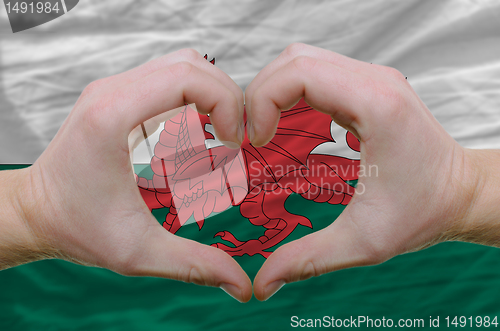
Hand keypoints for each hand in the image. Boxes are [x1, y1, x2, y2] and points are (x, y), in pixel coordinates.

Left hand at [1, 49, 251, 301]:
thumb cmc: (77, 228)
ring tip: (222, 134)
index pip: (187, 76)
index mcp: (113, 115)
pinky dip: (195, 97)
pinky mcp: (117, 96)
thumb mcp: (138, 252)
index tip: (233, 143)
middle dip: (226, 96)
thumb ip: (194, 265)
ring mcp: (113, 89)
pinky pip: (168, 78)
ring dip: (212, 94)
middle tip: (235, 139)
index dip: (225, 103)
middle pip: (190, 63)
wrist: (35, 213)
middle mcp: (111, 91)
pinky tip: (199, 132)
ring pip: (181, 64)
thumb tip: (242, 285)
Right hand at [246, 43, 496, 300]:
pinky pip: (317, 71)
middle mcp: (375, 80)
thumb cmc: (423, 213)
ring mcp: (373, 78)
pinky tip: (289, 123)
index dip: (262, 101)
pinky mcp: (369, 84)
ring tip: (264, 129)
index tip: (256, 141)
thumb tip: (261, 284)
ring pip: (302, 59)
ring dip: (273, 90)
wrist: (461, 193)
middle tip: (252, 135)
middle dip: (259, 93)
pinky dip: (291, 91)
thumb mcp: (363, 243)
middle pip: (294, 59)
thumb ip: (307, 260)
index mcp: (376, 106)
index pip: (300, 73)